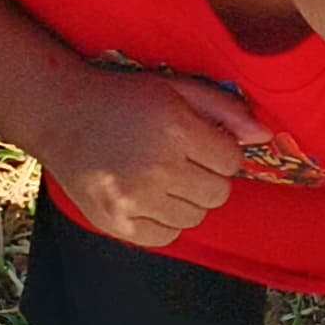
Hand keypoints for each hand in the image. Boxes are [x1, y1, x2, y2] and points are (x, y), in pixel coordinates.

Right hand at [28, 70, 265, 248]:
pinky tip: (148, 196)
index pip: (231, 161)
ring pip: (195, 217)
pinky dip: (165, 220)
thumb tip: (264, 136)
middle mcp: (157, 168)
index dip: (221, 151)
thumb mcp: (175, 88)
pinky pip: (167, 236)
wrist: (60, 115)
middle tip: (182, 159)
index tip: (200, 142)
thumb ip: (223, 109)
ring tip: (162, 176)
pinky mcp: (117, 223)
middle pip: (218, 194)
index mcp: (175, 129)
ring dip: (187, 199)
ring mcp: (135, 200)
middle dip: (208, 176)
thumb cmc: (122, 98)